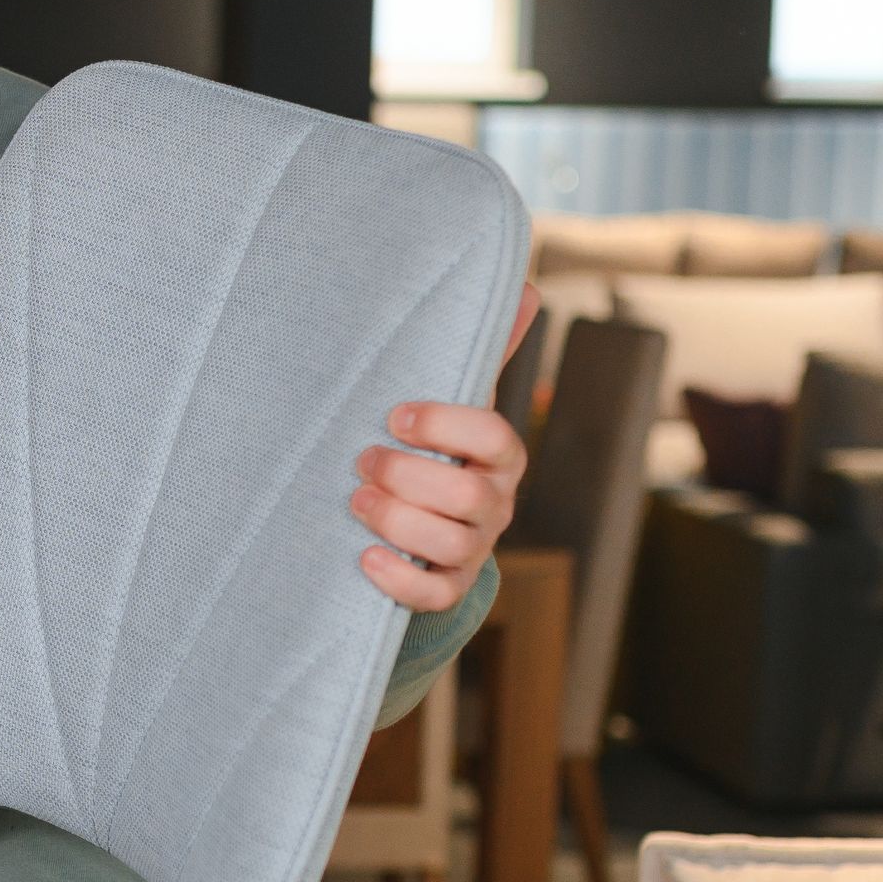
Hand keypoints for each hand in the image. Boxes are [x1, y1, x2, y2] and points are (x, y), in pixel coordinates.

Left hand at [348, 283, 540, 611]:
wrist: (425, 516)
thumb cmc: (437, 443)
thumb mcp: (457, 396)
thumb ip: (486, 348)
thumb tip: (525, 285)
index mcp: (500, 453)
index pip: (493, 436)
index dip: (445, 425)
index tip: (395, 415)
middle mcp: (495, 501)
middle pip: (469, 495)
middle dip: (409, 476)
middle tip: (362, 458)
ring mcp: (476, 548)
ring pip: (455, 545)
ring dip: (399, 522)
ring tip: (356, 500)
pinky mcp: (447, 586)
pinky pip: (435, 596)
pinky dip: (399, 579)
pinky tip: (364, 558)